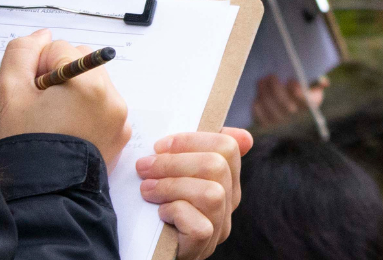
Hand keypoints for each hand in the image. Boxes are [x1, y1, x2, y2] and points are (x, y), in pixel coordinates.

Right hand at [0, 29, 131, 166]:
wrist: (40, 196)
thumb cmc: (23, 146)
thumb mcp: (9, 90)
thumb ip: (23, 51)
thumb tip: (44, 37)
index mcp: (89, 83)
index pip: (58, 49)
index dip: (36, 70)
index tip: (31, 95)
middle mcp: (112, 99)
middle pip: (80, 63)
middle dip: (59, 77)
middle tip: (40, 108)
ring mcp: (118, 120)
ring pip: (91, 85)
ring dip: (72, 94)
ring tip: (52, 122)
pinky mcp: (119, 137)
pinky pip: (101, 109)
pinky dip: (84, 113)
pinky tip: (66, 132)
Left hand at [136, 128, 253, 259]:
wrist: (142, 247)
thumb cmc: (154, 204)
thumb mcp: (171, 172)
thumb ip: (190, 150)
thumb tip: (240, 134)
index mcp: (225, 177)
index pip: (227, 146)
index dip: (191, 140)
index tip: (159, 146)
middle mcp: (229, 201)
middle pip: (216, 166)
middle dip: (173, 163)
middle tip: (144, 167)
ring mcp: (219, 227)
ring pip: (212, 193)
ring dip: (172, 186)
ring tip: (147, 190)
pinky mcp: (204, 246)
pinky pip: (200, 225)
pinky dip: (175, 213)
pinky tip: (159, 214)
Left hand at [250, 75, 327, 127]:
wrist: (287, 103)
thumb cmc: (300, 88)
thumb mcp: (311, 84)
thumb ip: (316, 82)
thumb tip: (325, 82)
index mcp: (309, 105)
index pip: (304, 102)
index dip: (296, 92)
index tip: (290, 80)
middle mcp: (295, 117)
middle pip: (284, 105)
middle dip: (275, 88)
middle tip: (271, 75)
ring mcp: (280, 122)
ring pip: (270, 109)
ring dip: (264, 92)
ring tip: (262, 80)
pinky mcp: (266, 124)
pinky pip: (259, 116)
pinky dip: (257, 104)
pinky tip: (258, 95)